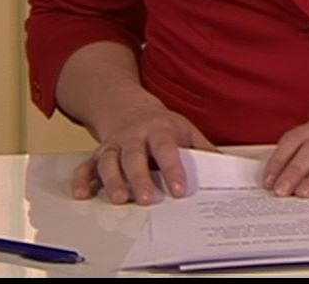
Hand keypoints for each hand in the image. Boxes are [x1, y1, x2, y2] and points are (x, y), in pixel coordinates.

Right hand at [71, 103, 214, 204]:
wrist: (129, 108)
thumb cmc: (162, 125)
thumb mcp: (185, 130)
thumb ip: (202, 149)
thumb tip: (226, 167)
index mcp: (159, 130)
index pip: (166, 149)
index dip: (173, 169)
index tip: (179, 190)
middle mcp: (133, 137)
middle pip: (134, 156)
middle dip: (140, 178)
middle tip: (147, 200)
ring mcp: (113, 145)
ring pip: (109, 162)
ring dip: (113, 181)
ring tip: (120, 200)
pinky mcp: (97, 154)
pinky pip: (85, 166)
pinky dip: (81, 179)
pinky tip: (82, 194)